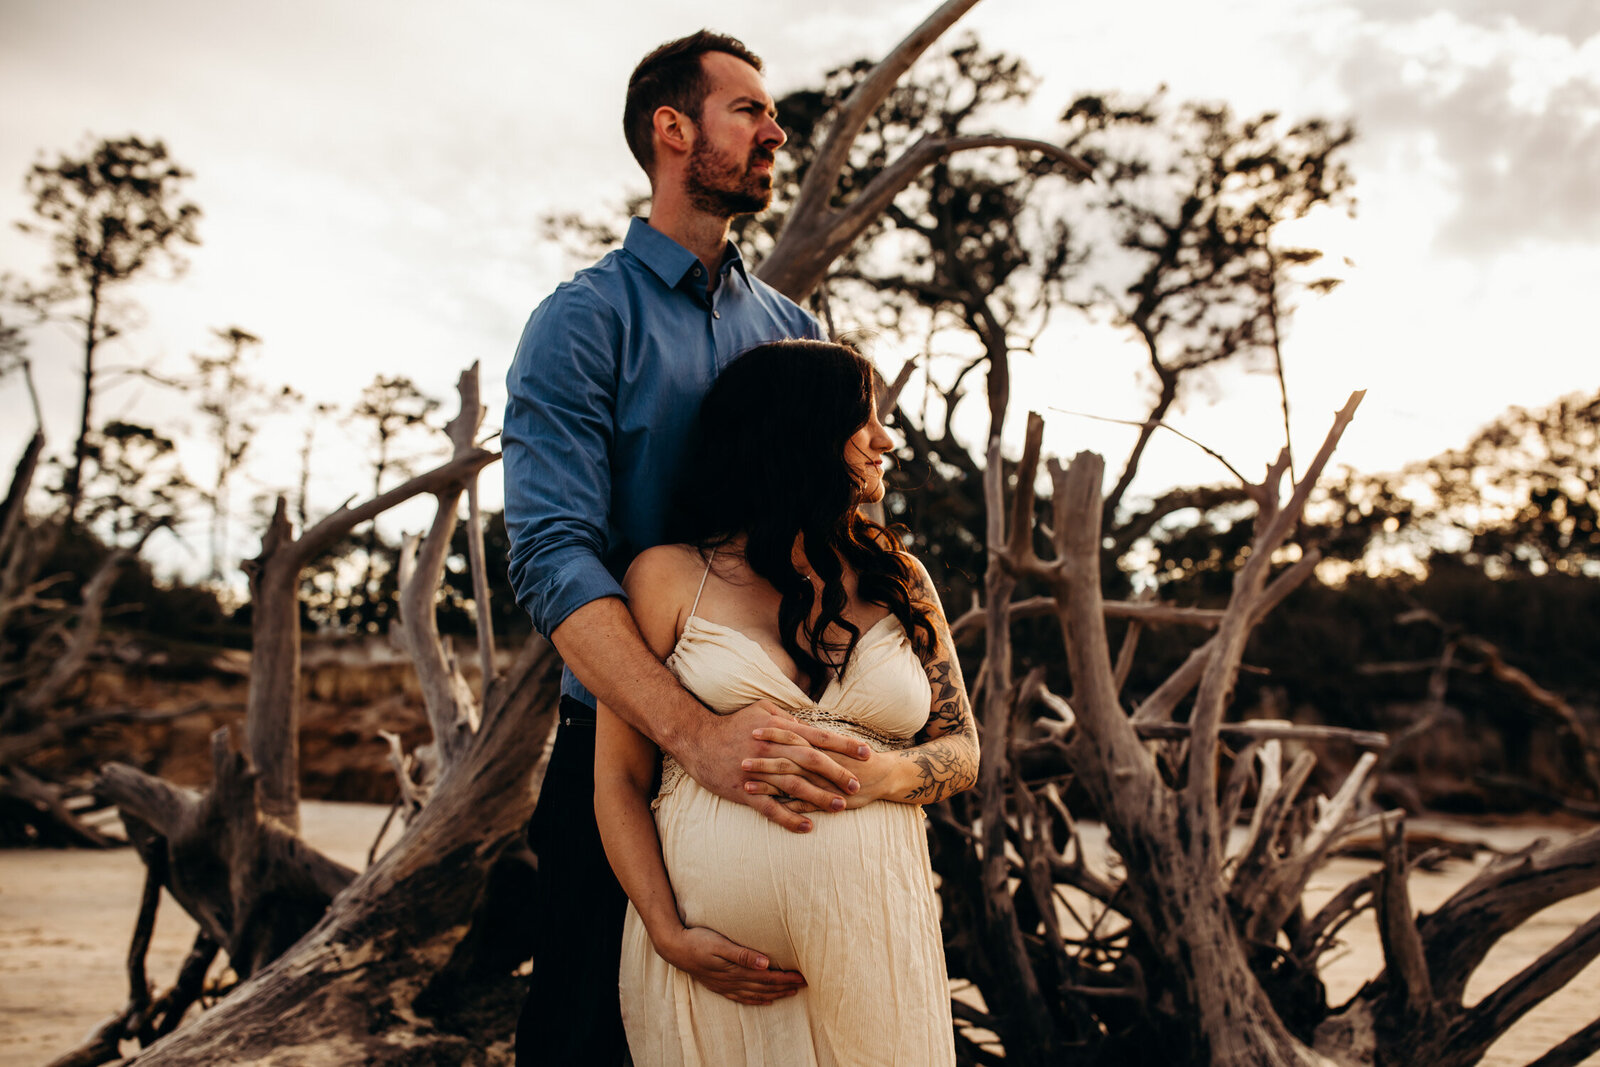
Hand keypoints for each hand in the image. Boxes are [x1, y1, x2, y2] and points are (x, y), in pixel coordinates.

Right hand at [654, 925, 805, 1005]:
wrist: (674, 948)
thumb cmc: (697, 940)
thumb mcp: (720, 944)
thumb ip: (743, 954)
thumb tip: (766, 963)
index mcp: (735, 970)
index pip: (767, 976)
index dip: (785, 978)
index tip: (802, 976)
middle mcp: (732, 980)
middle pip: (764, 986)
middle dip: (785, 986)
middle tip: (804, 984)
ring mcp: (725, 985)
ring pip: (756, 994)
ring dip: (775, 994)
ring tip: (791, 992)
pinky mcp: (719, 985)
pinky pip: (741, 997)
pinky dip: (756, 1000)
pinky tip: (765, 1000)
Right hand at [676, 701, 869, 833]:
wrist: (697, 740)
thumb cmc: (732, 724)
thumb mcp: (761, 710)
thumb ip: (786, 718)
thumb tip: (808, 725)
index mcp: (778, 730)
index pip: (818, 737)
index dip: (843, 745)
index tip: (866, 753)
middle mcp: (772, 750)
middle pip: (811, 761)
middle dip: (837, 773)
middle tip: (857, 785)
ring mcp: (759, 772)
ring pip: (794, 786)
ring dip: (819, 797)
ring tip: (840, 807)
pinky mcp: (745, 791)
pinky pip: (771, 808)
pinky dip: (790, 819)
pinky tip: (808, 827)